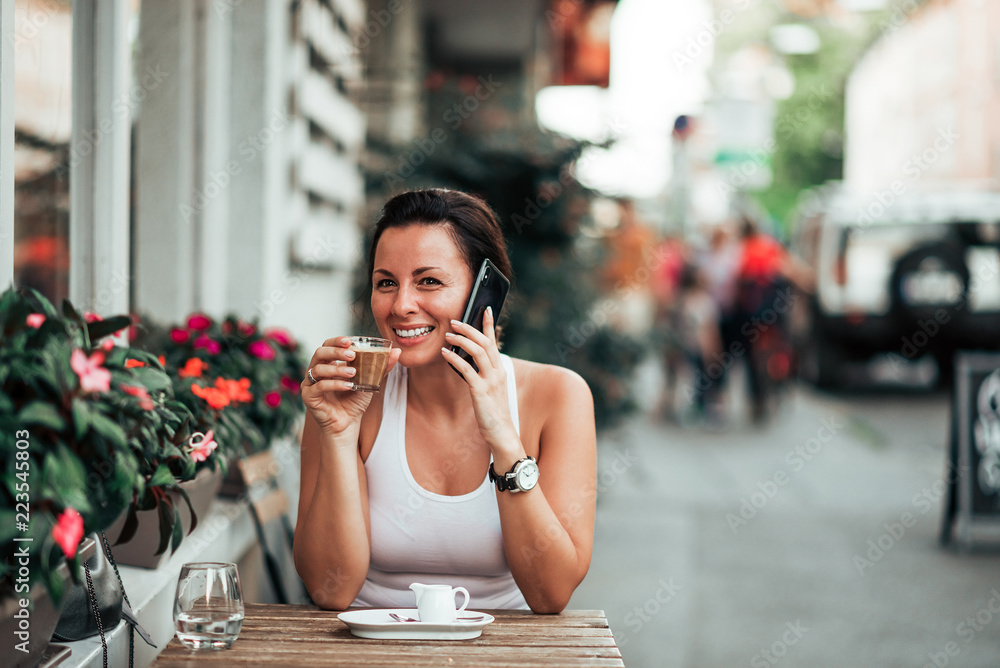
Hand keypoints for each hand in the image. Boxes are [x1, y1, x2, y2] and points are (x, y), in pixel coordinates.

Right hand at [302, 337, 401, 435]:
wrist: (348, 424)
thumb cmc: (355, 401)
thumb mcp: (370, 381)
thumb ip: (381, 367)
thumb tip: (397, 352)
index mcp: (328, 363)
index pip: (328, 345)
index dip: (337, 341)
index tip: (350, 341)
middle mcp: (316, 371)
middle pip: (320, 353)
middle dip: (336, 351)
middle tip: (352, 354)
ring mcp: (310, 383)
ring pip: (318, 369)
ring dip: (337, 369)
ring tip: (354, 373)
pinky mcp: (309, 397)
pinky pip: (319, 386)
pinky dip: (335, 384)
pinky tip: (349, 386)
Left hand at [441, 308, 519, 451]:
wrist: (501, 432)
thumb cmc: (493, 411)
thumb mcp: (490, 388)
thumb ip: (482, 373)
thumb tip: (465, 359)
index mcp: (500, 369)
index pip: (494, 341)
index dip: (489, 324)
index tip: (485, 309)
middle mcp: (498, 372)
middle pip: (485, 342)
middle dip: (469, 329)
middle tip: (454, 322)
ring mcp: (491, 381)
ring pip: (478, 351)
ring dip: (461, 340)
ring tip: (448, 335)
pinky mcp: (481, 391)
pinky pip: (467, 369)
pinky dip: (455, 359)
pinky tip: (445, 354)